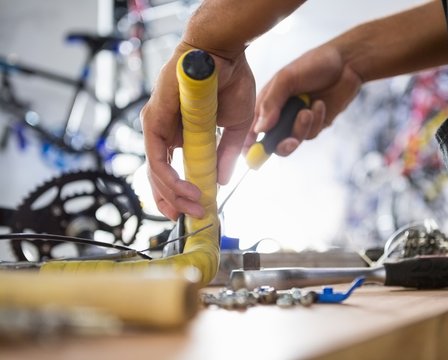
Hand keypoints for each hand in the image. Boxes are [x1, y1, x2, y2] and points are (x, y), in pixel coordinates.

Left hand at [141, 43, 254, 219]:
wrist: (225, 54)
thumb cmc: (230, 83)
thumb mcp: (234, 128)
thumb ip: (225, 155)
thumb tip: (221, 181)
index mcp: (178, 133)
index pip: (171, 170)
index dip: (179, 193)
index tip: (193, 210)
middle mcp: (163, 131)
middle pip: (159, 175)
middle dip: (174, 201)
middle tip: (192, 217)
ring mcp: (155, 125)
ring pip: (156, 171)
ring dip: (174, 194)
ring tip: (195, 207)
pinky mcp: (153, 120)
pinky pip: (157, 158)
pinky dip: (170, 179)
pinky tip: (189, 191)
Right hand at [244, 42, 362, 155]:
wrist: (346, 63)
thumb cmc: (313, 64)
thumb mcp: (286, 79)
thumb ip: (271, 103)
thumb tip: (259, 130)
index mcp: (267, 103)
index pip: (253, 129)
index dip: (250, 144)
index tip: (252, 154)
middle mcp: (280, 114)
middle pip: (272, 142)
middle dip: (281, 144)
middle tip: (290, 141)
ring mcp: (297, 121)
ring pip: (293, 141)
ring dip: (301, 128)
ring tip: (308, 110)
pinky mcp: (315, 125)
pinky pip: (311, 134)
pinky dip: (316, 121)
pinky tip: (320, 104)